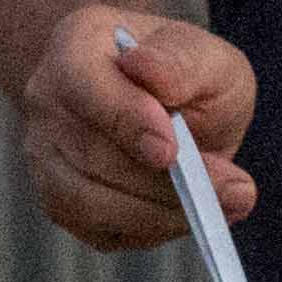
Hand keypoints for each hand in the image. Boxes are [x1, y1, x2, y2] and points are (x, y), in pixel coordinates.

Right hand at [19, 7, 252, 250]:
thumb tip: (152, 77)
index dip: (125, 120)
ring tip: (225, 204)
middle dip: (164, 183)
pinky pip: (102, 231)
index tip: (171, 150)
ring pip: (93, 203)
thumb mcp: (202, 53)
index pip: (83, 86)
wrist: (160, 103)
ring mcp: (47, 158)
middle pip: (92, 156)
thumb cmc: (182, 73)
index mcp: (73, 49)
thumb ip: (182, 61)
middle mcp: (46, 104)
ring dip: (163, 211)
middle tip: (234, 189)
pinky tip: (194, 214)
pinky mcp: (63, 204)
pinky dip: (153, 229)